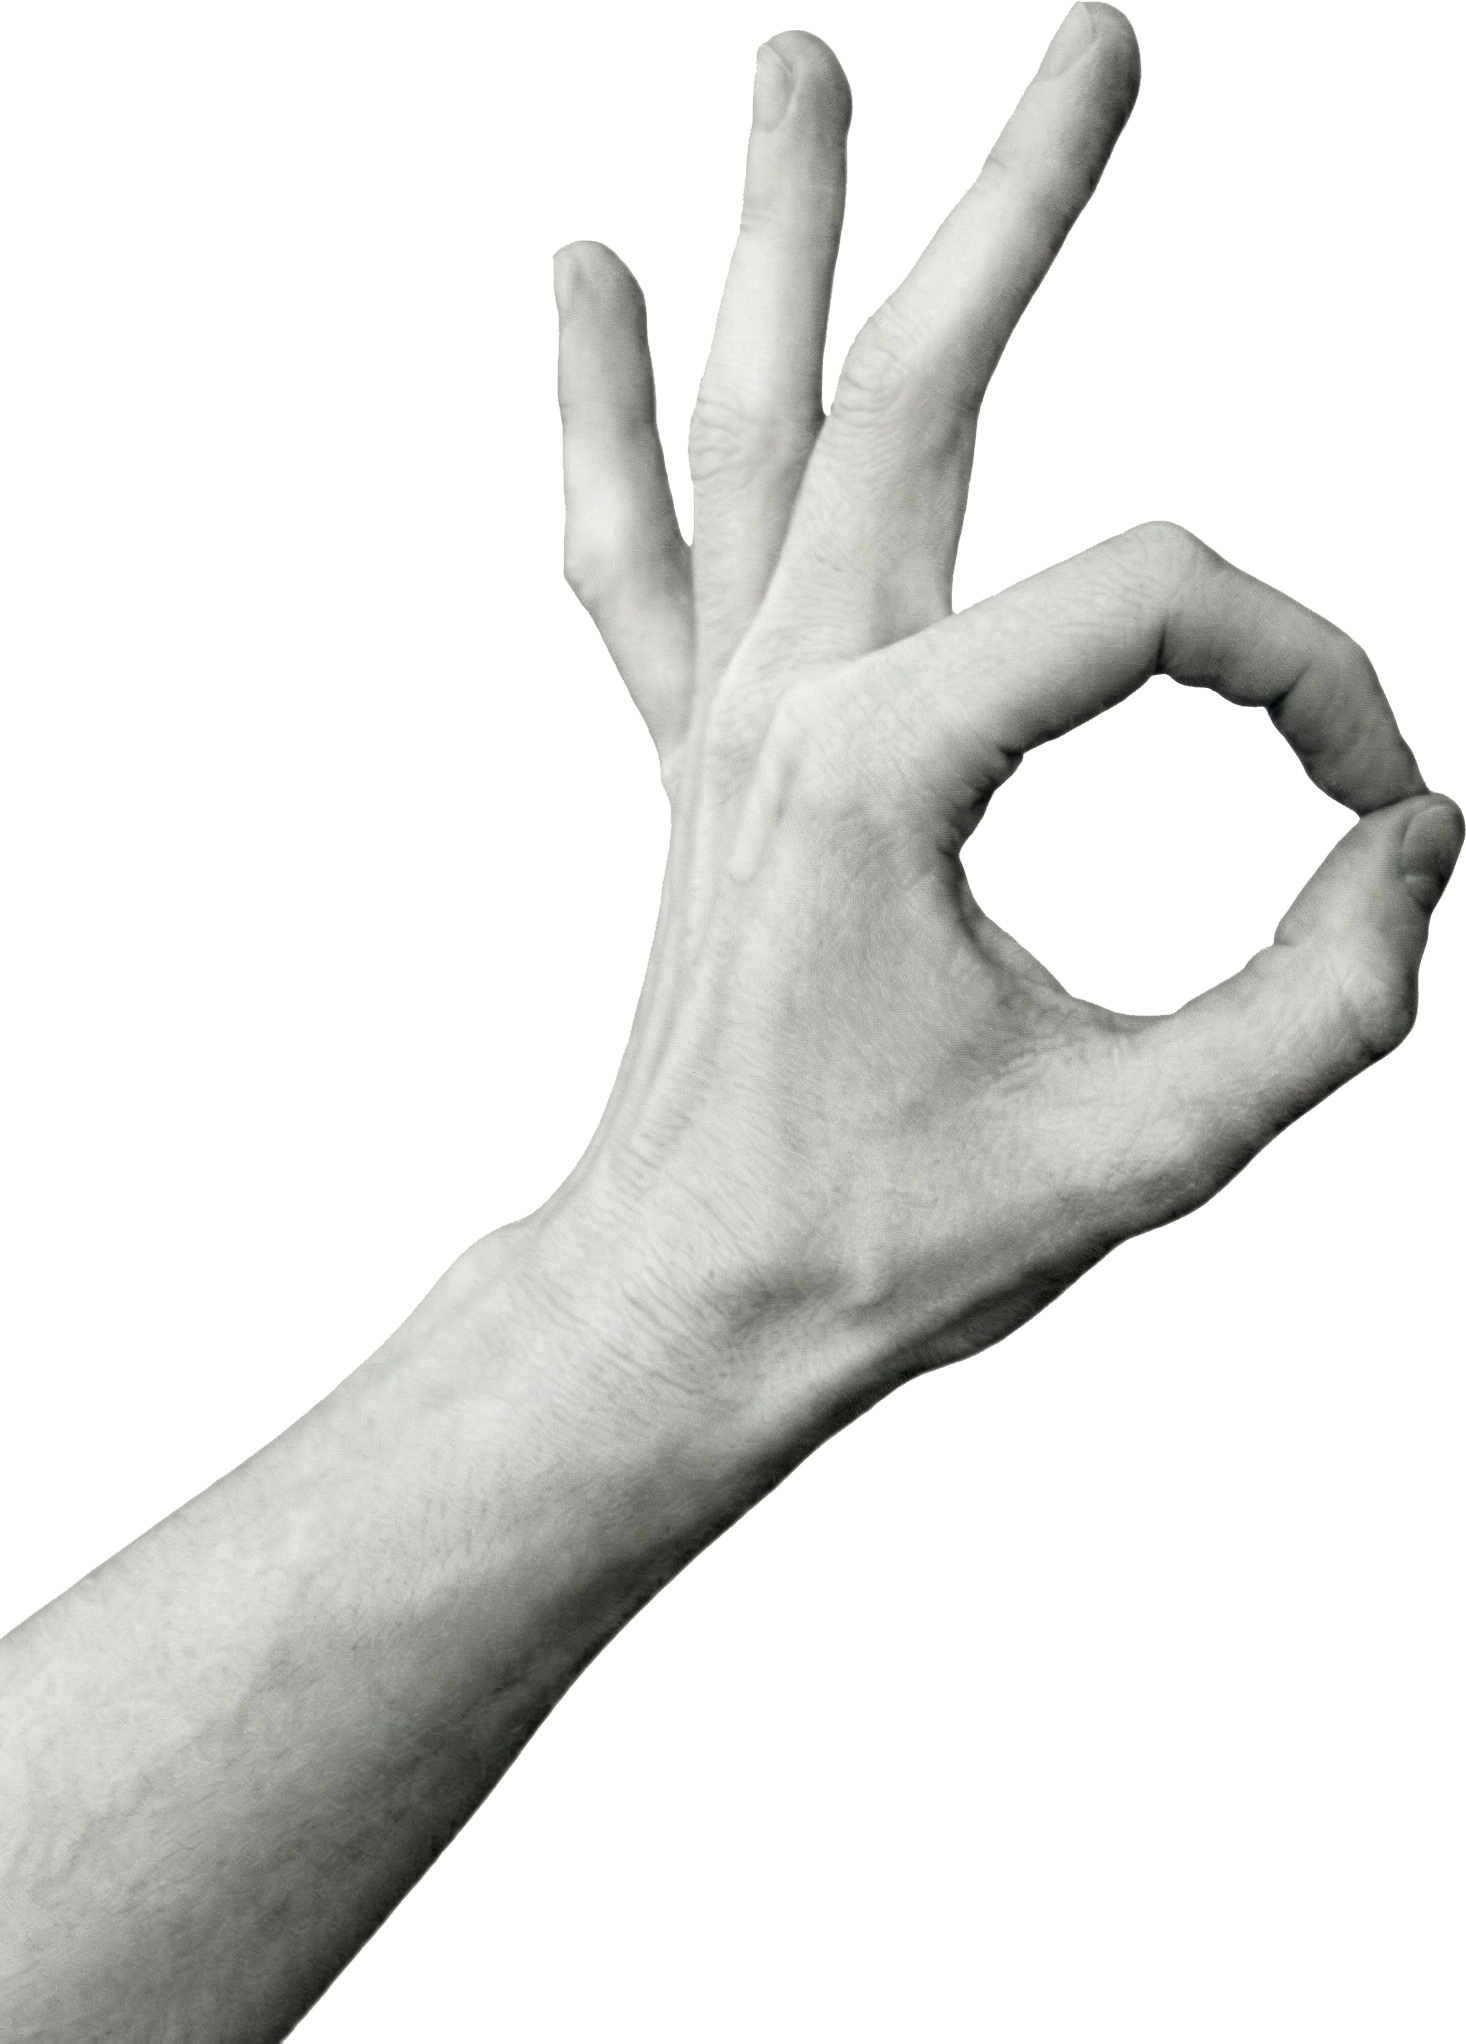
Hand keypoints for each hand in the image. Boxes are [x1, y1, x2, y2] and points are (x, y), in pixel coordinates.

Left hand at [546, 5, 1462, 1458]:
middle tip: (1088, 27)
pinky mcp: (696, 750)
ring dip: (787, 229)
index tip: (1378, 807)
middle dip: (1011, 198)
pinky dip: (613, 411)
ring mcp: (719, 710)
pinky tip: (590, 282)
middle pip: (916, 389)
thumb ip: (1322, 1001)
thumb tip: (1424, 857)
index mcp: (891, 766)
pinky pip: (632, 547)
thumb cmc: (889, 1238)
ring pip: (752, 418)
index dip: (1309, 685)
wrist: (694, 1299)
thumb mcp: (1143, 1143)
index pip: (1156, 615)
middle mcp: (784, 693)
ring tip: (801, 51)